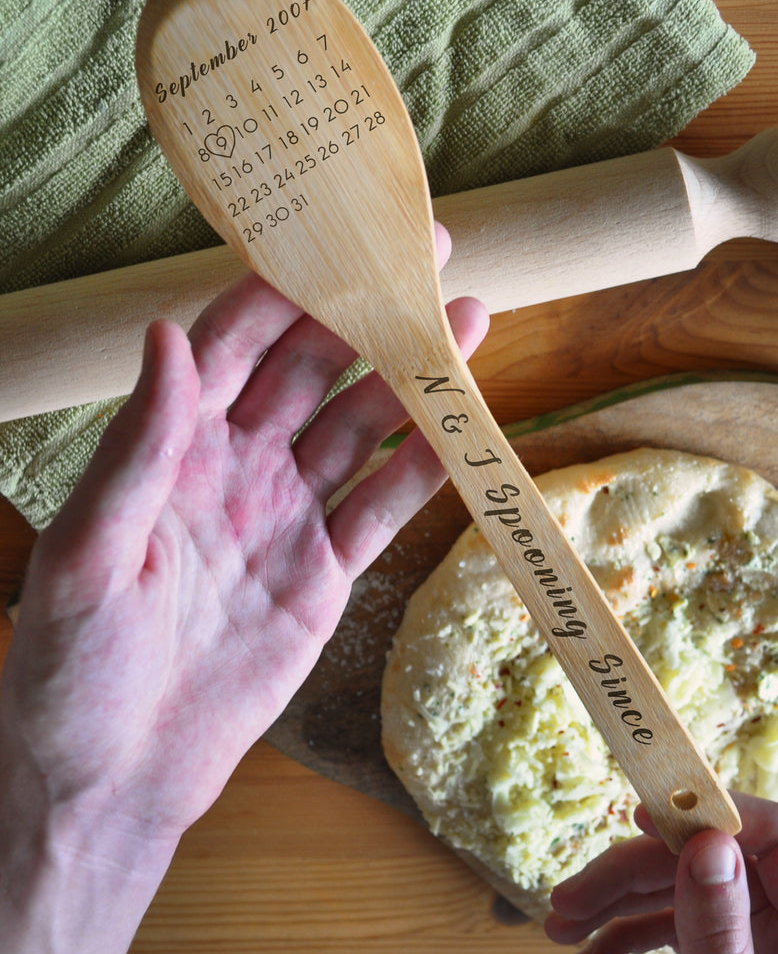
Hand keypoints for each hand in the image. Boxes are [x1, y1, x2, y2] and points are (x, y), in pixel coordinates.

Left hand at [0, 227, 488, 952]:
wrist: (119, 773)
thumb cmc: (74, 666)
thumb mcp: (88, 552)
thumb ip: (138, 446)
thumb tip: (167, 337)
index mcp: (173, 447)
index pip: (236, 342)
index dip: (284, 288)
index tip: (335, 241)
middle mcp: (238, 466)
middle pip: (314, 370)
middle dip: (367, 314)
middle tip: (427, 261)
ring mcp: (287, 516)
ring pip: (361, 429)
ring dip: (411, 381)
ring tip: (468, 326)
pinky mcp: (325, 572)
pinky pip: (382, 509)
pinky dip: (422, 471)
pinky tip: (460, 432)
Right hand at [545, 791, 777, 953]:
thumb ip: (723, 928)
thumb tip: (707, 841)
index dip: (713, 814)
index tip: (641, 816)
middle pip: (715, 864)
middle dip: (635, 873)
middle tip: (568, 898)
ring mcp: (769, 948)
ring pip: (691, 896)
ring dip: (623, 904)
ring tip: (562, 926)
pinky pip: (688, 932)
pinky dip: (638, 937)